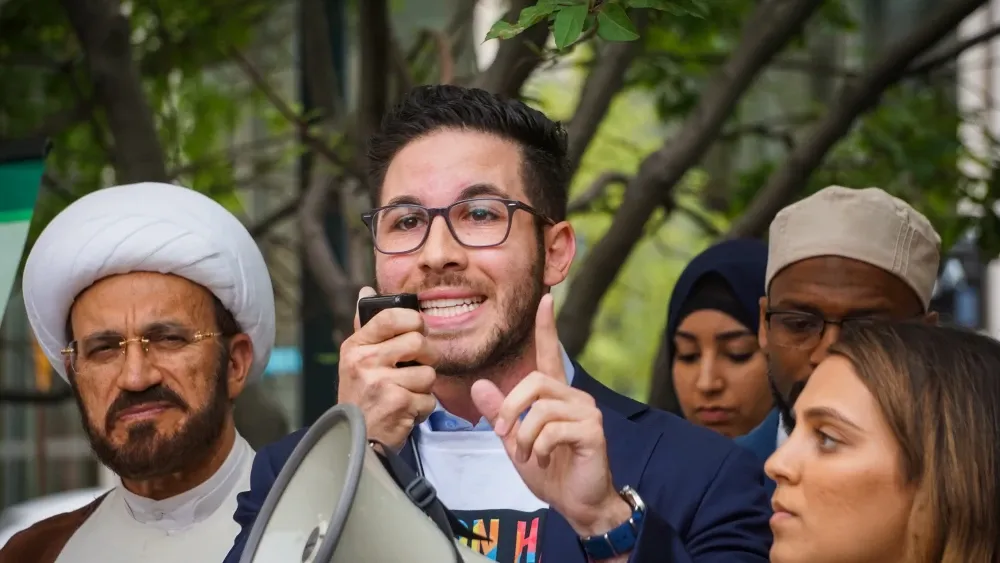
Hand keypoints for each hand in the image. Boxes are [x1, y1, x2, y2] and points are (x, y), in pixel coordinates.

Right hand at [338, 286, 439, 449]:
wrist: (353, 440)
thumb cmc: (360, 397)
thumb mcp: (355, 360)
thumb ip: (366, 326)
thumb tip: (366, 290)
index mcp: (356, 347)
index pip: (390, 317)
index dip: (413, 320)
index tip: (417, 330)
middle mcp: (365, 362)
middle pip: (418, 342)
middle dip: (425, 357)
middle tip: (415, 368)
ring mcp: (381, 383)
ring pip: (428, 373)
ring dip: (423, 388)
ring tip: (405, 394)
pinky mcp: (398, 404)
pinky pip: (429, 398)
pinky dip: (422, 408)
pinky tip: (405, 411)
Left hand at [471, 294, 631, 537]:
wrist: (578, 504)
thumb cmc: (552, 472)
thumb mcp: (516, 442)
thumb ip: (500, 414)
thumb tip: (479, 385)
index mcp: (556, 396)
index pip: (550, 354)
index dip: (547, 327)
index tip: (546, 298)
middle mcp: (574, 397)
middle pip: (534, 382)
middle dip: (511, 408)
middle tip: (506, 435)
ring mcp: (586, 412)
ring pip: (541, 407)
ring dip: (525, 436)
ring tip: (529, 455)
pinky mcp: (593, 431)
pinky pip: (554, 429)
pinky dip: (541, 448)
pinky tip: (548, 459)